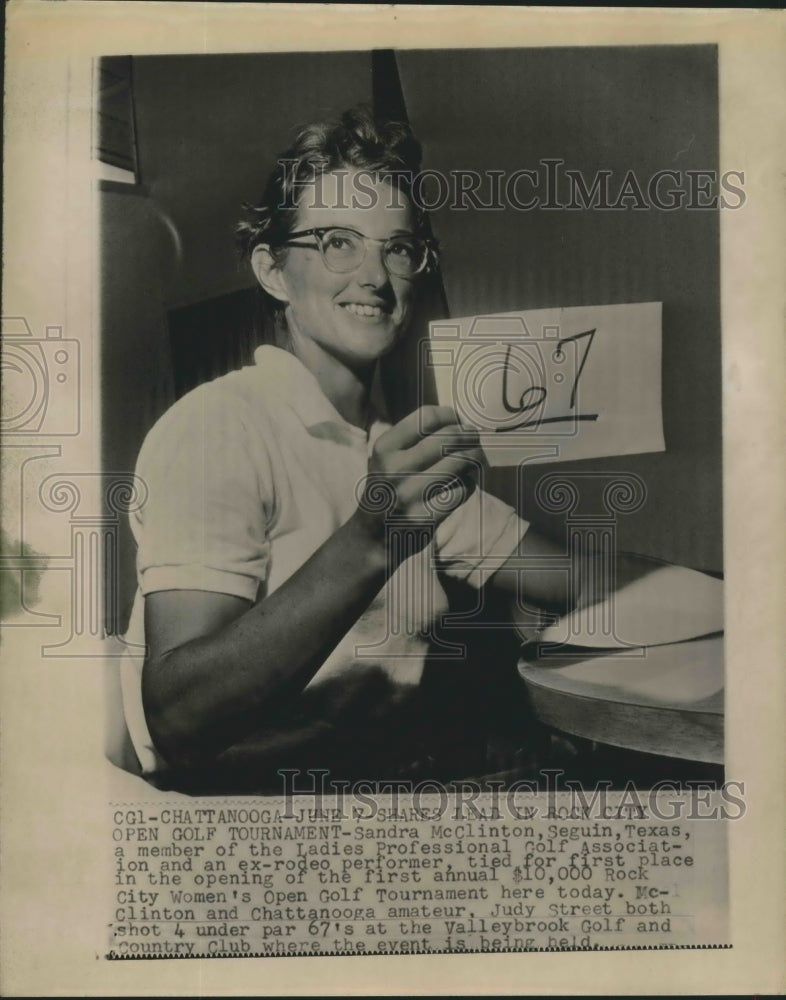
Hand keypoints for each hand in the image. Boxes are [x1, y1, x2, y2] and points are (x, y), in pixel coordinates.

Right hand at [356, 405, 482, 544]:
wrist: (373, 534)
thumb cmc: (387, 488)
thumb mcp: (387, 458)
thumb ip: (415, 439)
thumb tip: (458, 422)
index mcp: (384, 448)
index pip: (426, 418)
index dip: (449, 415)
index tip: (457, 420)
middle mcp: (394, 469)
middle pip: (448, 438)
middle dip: (467, 435)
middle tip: (473, 437)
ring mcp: (410, 495)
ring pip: (459, 462)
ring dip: (474, 457)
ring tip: (475, 457)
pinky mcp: (426, 516)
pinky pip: (462, 490)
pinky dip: (469, 482)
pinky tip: (464, 481)